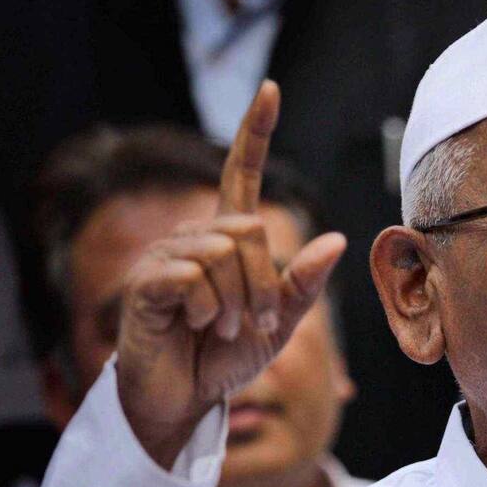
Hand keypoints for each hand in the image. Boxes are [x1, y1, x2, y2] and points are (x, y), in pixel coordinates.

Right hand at [114, 80, 346, 468]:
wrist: (186, 398)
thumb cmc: (228, 355)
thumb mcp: (280, 321)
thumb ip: (304, 283)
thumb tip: (338, 239)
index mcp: (230, 238)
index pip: (243, 173)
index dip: (256, 131)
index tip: (270, 88)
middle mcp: (197, 236)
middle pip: (251, 229)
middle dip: (263, 284)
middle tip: (252, 322)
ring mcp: (168, 256)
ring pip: (225, 252)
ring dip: (238, 302)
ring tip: (223, 328)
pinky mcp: (148, 281)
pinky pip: (194, 276)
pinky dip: (210, 310)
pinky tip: (198, 325)